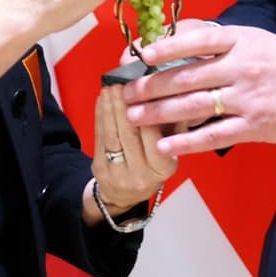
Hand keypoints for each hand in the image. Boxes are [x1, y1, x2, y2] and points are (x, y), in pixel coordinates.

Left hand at [89, 84, 175, 215]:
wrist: (125, 193)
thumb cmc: (152, 164)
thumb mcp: (170, 148)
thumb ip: (174, 124)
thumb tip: (175, 94)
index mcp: (164, 168)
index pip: (155, 137)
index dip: (148, 113)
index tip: (145, 91)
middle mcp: (141, 175)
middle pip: (131, 134)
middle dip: (125, 106)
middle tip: (123, 83)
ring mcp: (118, 174)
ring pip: (113, 135)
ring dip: (110, 108)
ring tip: (111, 87)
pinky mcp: (100, 169)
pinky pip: (99, 138)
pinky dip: (100, 115)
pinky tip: (102, 100)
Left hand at [121, 22, 275, 156]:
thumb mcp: (255, 38)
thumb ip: (218, 38)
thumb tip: (176, 33)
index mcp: (241, 41)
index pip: (200, 39)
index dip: (169, 46)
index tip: (142, 54)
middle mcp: (241, 67)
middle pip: (189, 76)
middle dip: (152, 85)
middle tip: (125, 92)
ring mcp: (247, 98)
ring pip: (195, 105)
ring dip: (160, 113)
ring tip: (134, 117)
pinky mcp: (254, 125)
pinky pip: (214, 135)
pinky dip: (187, 141)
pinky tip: (166, 145)